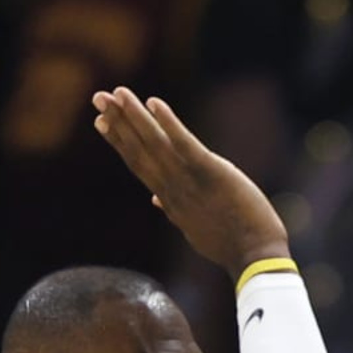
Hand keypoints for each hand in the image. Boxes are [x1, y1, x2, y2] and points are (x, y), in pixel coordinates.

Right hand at [92, 87, 287, 276]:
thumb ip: (174, 210)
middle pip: (139, 151)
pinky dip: (170, 124)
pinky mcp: (212, 173)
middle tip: (98, 97)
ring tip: (117, 93)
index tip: (101, 122)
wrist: (255, 259)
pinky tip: (154, 103)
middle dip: (118, 123)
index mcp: (170, 200)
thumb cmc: (229, 246)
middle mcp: (173, 189)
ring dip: (135, 117)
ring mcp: (190, 182)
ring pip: (156, 145)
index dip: (119, 142)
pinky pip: (186, 145)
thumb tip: (157, 200)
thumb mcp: (195, 229)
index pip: (139, 165)